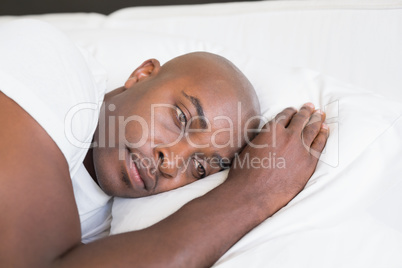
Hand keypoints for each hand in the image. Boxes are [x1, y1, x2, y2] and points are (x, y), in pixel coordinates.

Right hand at [227, 103, 328, 217]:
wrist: (253, 194)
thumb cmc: (244, 173)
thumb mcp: (248, 148)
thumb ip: (260, 138)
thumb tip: (265, 135)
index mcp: (271, 130)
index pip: (284, 116)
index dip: (290, 112)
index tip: (294, 110)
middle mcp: (287, 135)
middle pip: (300, 119)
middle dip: (306, 112)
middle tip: (310, 106)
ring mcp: (300, 148)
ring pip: (312, 129)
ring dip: (317, 120)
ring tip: (320, 114)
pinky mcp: (309, 162)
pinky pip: (319, 144)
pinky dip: (323, 135)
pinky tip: (325, 130)